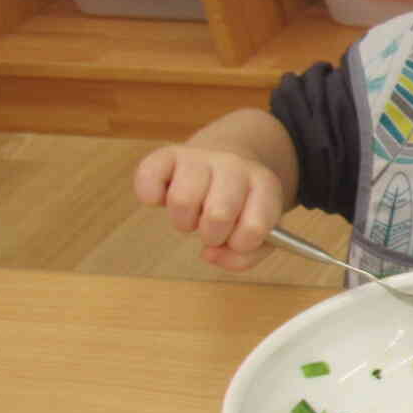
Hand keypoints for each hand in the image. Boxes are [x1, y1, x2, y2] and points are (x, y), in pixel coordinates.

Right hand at [132, 143, 283, 271]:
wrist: (229, 158)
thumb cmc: (243, 205)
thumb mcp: (259, 231)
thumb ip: (244, 257)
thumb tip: (210, 254)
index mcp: (264, 185)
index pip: (254, 227)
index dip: (240, 245)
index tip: (235, 240)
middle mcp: (234, 166)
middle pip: (218, 215)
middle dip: (211, 235)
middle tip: (212, 229)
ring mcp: (200, 158)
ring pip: (182, 201)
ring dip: (183, 221)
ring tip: (192, 213)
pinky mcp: (167, 155)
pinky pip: (148, 177)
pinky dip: (151, 196)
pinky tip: (164, 197)